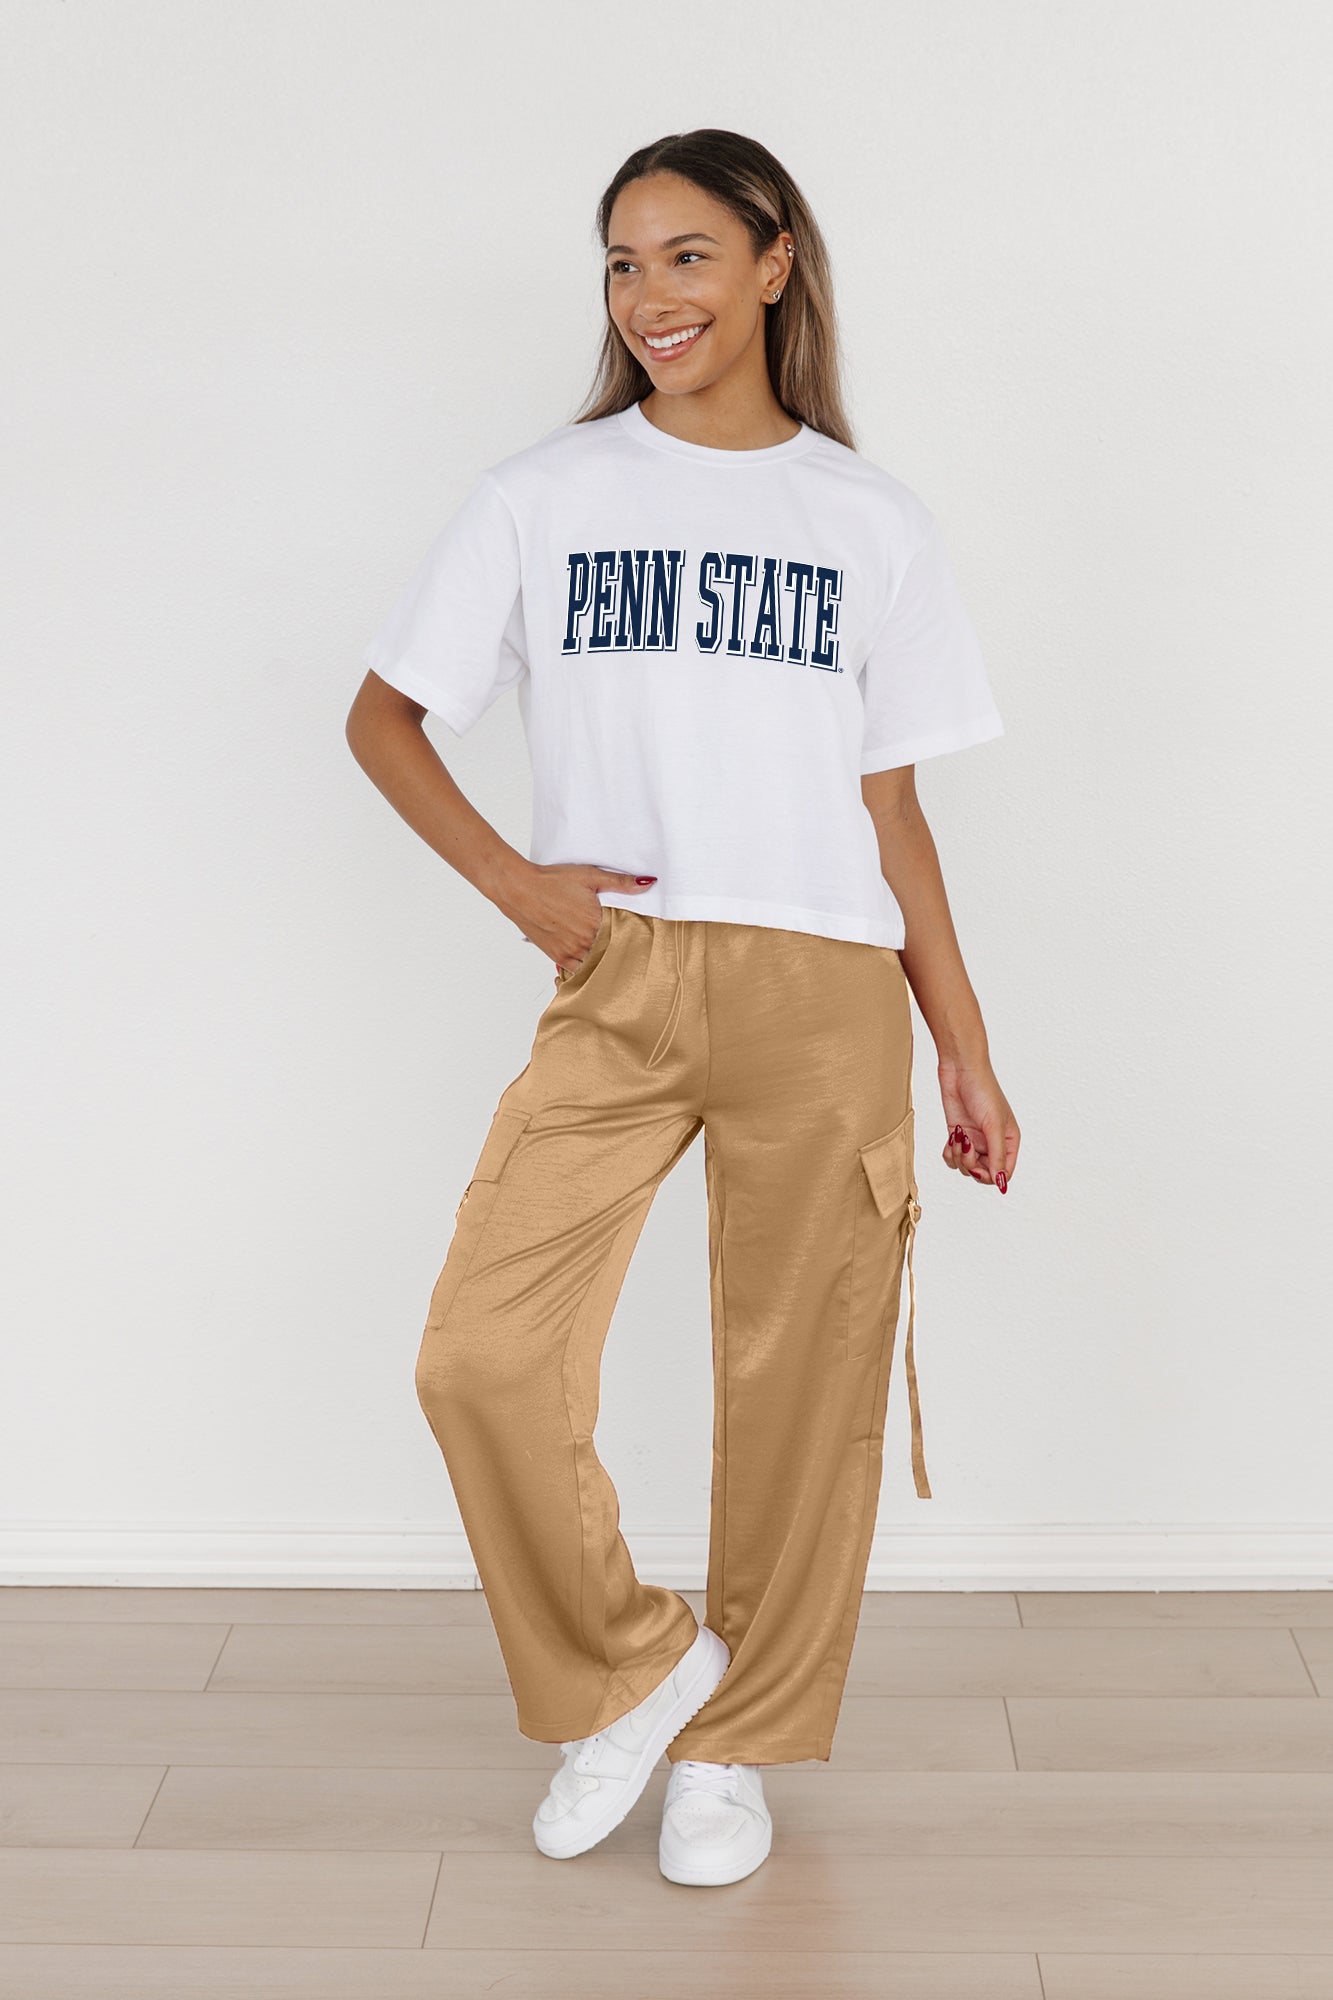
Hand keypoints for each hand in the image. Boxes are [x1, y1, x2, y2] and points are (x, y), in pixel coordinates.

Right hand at [497, 861, 657, 978]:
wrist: (518, 889)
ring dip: (603, 964)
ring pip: (595, 967)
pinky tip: (593, 967)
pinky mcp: (556, 956)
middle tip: (635, 958)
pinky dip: (585, 971)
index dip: (635, 942)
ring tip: (615, 963)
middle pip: (611, 956)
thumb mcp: (589, 876)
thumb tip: (648, 884)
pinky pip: (575, 971)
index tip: (645, 943)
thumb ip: (621, 882)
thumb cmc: (551, 881)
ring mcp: (569, 952)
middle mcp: (584, 942)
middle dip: (622, 955)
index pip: (625, 940)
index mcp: (596, 923)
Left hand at [938, 1059, 1017, 1192]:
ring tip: (958, 1137)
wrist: (960, 1070)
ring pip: (966, 1167)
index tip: (977, 1168)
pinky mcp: (959, 1136)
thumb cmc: (983, 1091)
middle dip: (971, 1165)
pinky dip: (949, 1152)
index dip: (990, 1176)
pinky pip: (953, 1158)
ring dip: (958, 1157)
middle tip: (966, 1147)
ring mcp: (975, 1140)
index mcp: (1009, 1141)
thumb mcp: (993, 1125)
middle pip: (984, 1173)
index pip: (1004, 1173)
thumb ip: (998, 1156)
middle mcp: (993, 1143)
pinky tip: (951, 1137)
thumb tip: (1002, 1185)